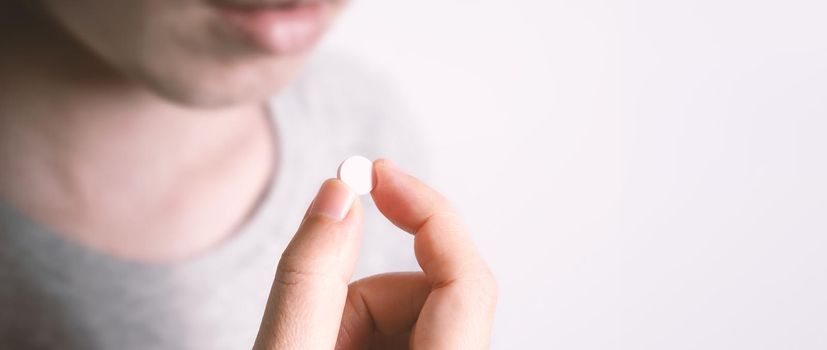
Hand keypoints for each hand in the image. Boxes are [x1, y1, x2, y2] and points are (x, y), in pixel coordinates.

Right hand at [253, 159, 496, 349]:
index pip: (467, 279)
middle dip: (365, 295)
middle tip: (315, 328)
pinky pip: (405, 333)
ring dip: (357, 319)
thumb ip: (310, 275)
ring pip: (412, 312)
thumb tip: (338, 193)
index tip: (379, 173)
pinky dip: (362, 333)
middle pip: (431, 292)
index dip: (429, 213)